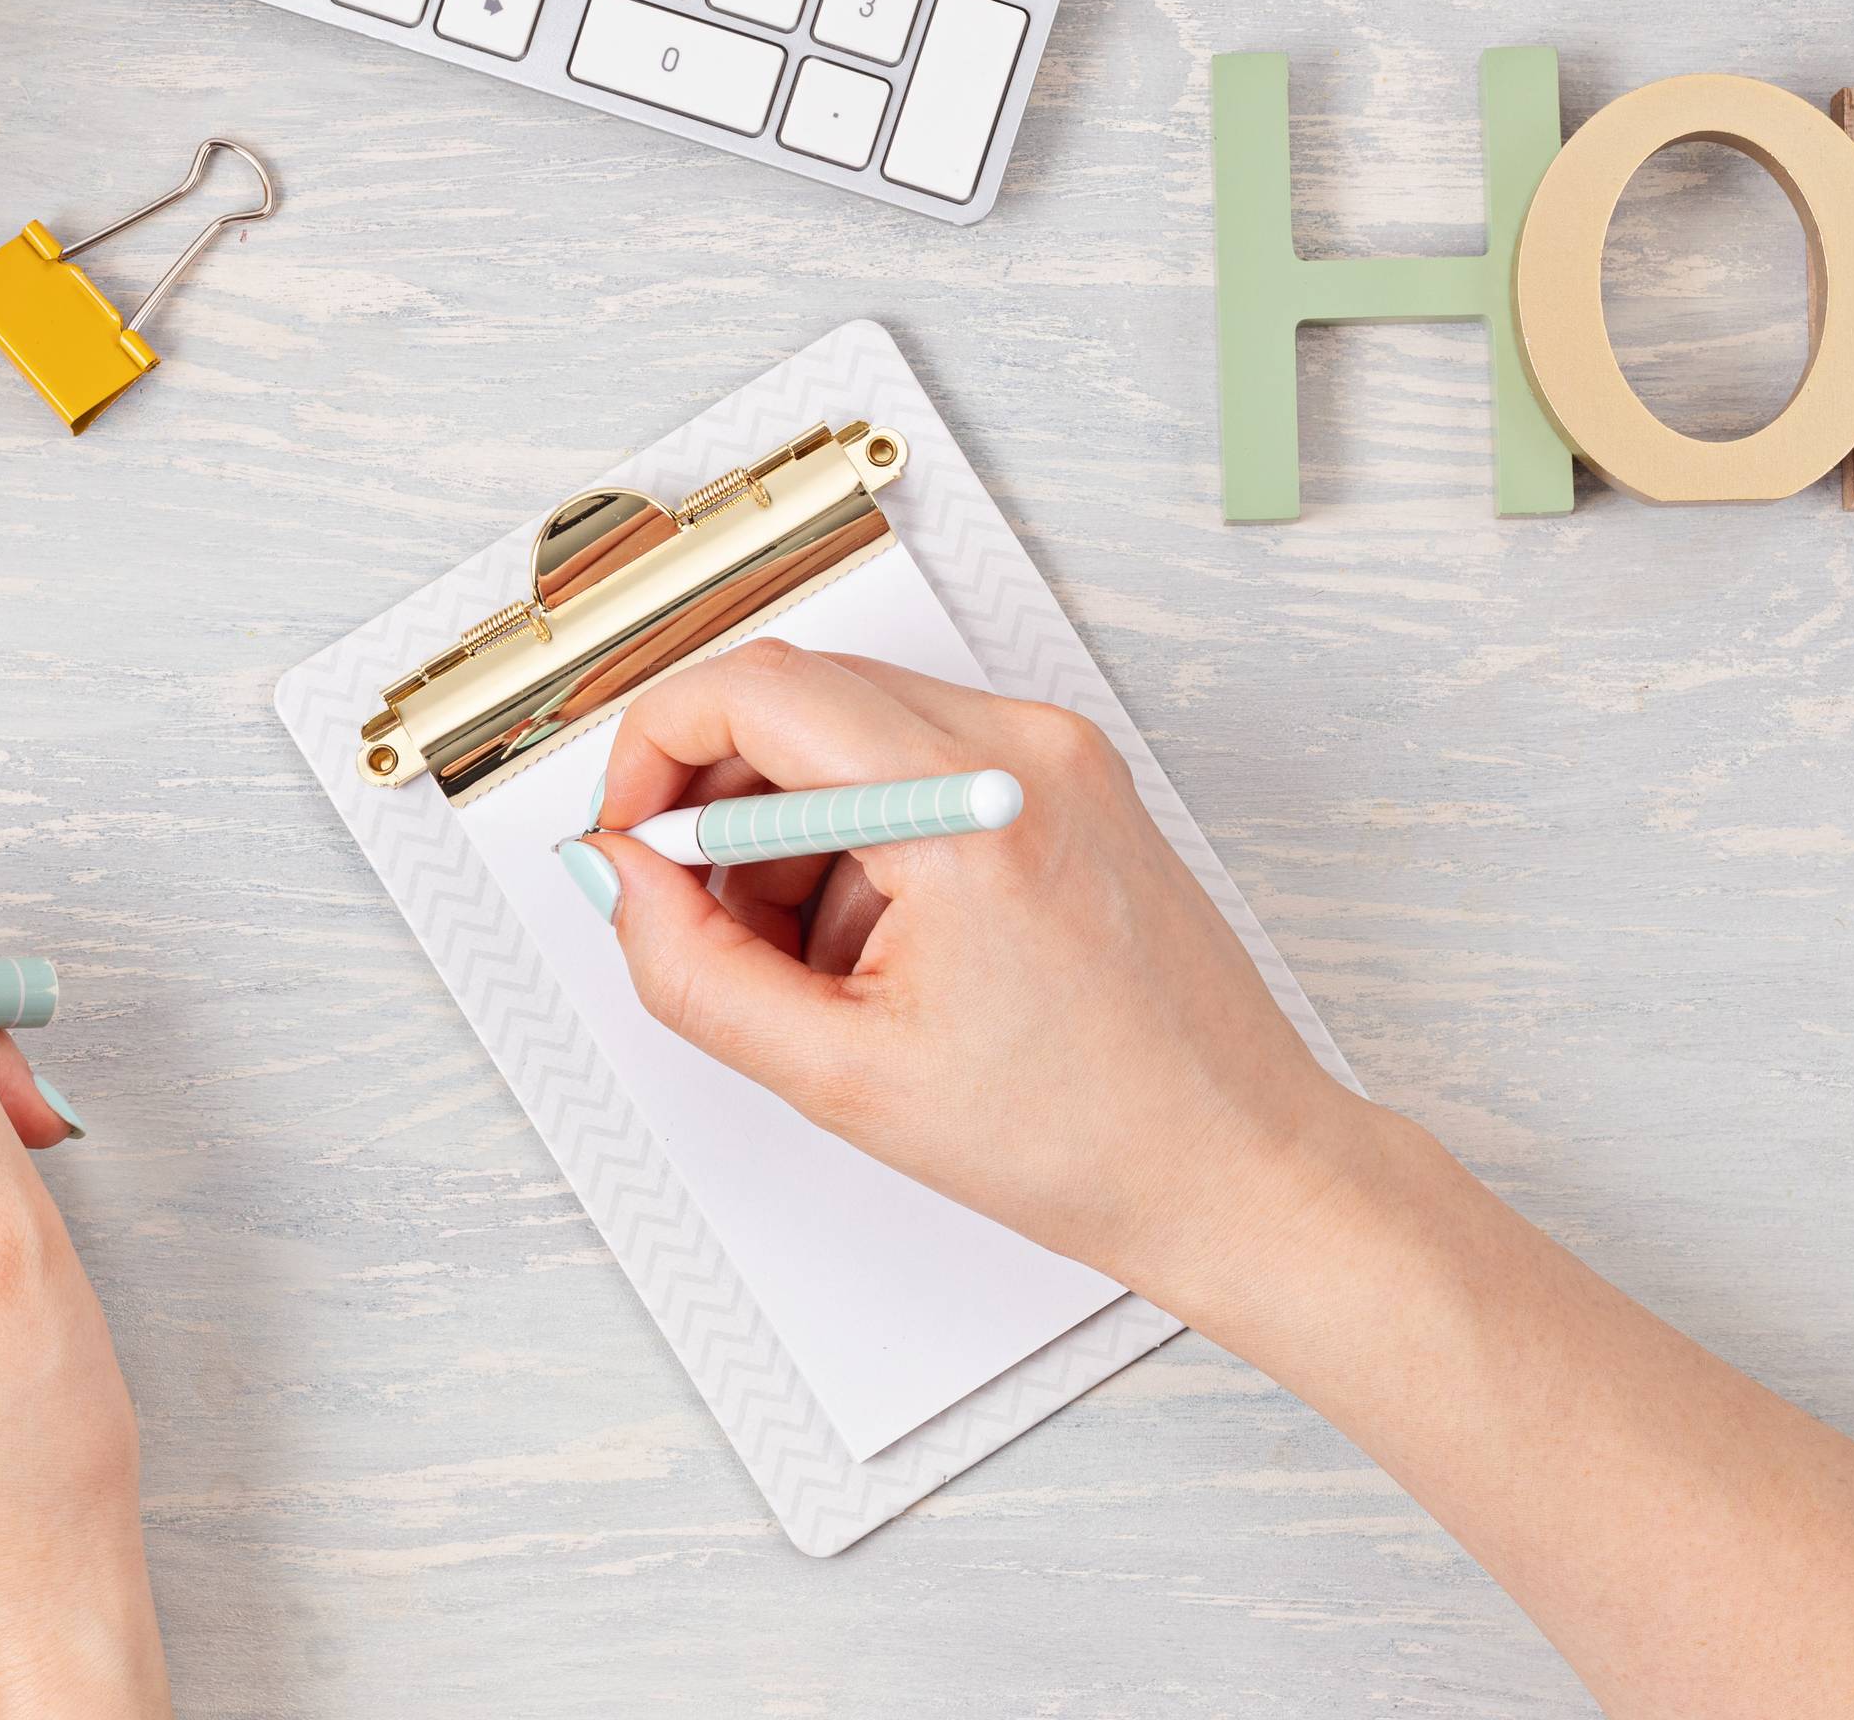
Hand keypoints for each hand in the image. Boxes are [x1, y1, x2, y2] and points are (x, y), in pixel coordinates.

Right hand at [573, 642, 1369, 1304]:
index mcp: (971, 806)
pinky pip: (921, 763)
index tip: (626, 838)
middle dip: (720, 801)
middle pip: (800, 695)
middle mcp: (1025, 748)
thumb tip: (618, 880)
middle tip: (704, 920)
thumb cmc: (1086, 1138)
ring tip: (819, 968)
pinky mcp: (1074, 781)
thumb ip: (691, 969)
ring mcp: (1059, 755)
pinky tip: (886, 952)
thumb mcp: (841, 1075)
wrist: (1234, 1165)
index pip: (756, 687)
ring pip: (853, 729)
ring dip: (792, 827)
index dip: (654, 752)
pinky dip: (864, 837)